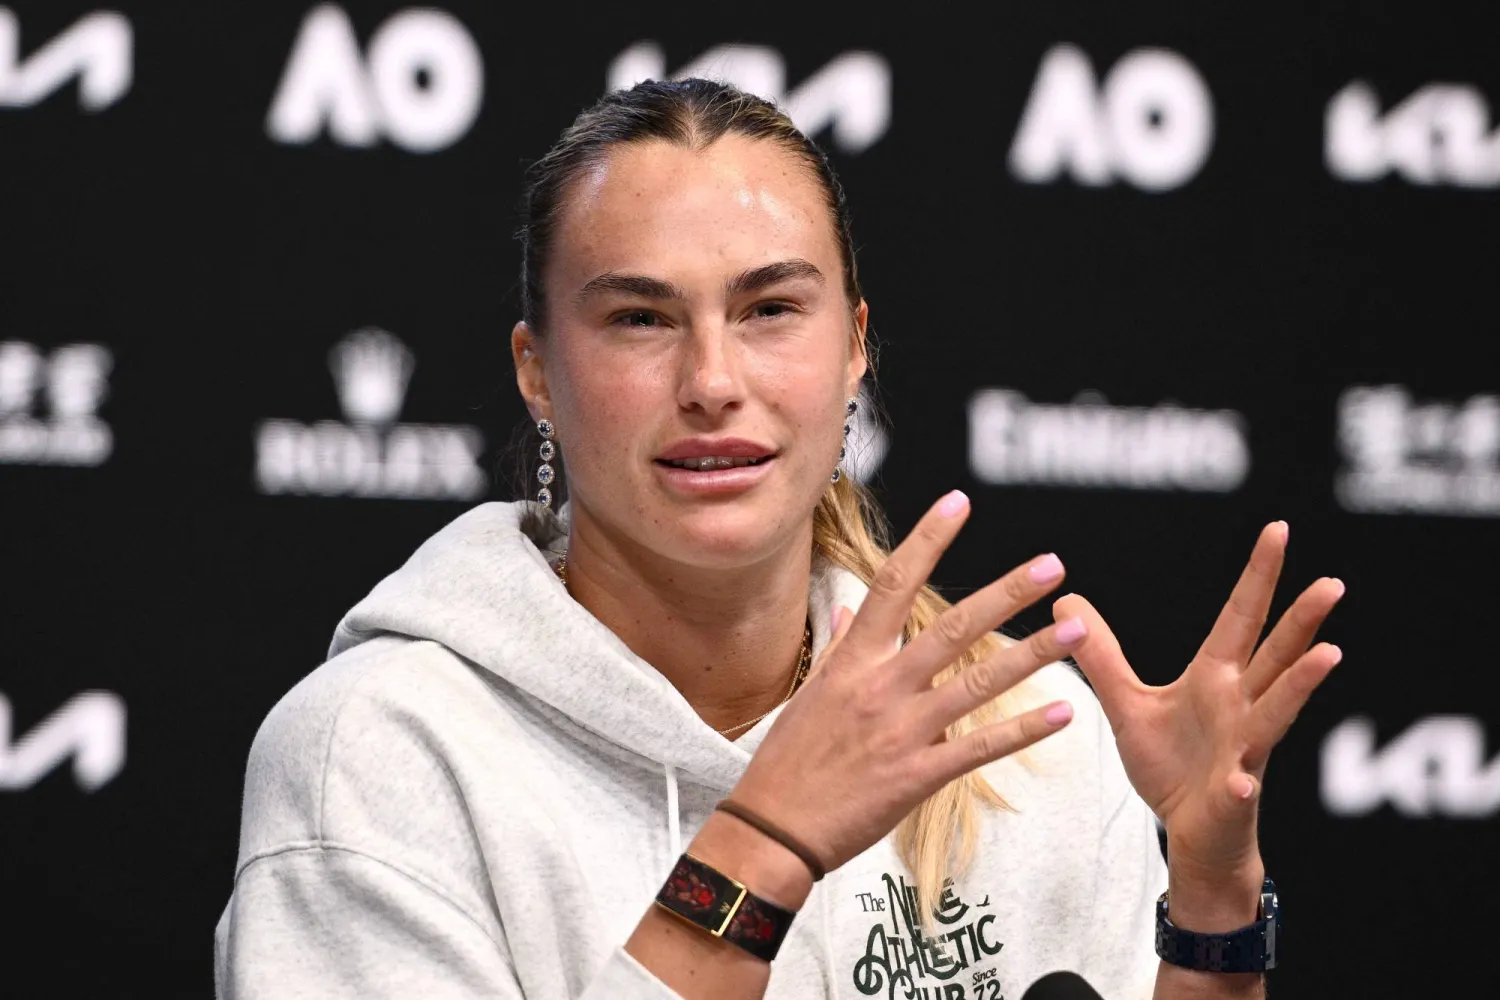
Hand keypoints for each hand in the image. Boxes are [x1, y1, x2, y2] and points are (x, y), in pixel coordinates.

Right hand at [732, 490, 1084, 874]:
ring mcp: (902, 730)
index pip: (893, 583)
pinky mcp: (918, 775)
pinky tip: (1062, 713)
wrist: (774, 827)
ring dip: (1032, 655)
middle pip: (953, 627)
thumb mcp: (809, 694)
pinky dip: (1024, 730)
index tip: (958, 503)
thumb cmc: (787, 761)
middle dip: (1007, 593)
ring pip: (978, 683)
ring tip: (1075, 629)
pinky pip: (981, 747)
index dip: (927, 539)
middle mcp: (881, 686)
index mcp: (853, 661)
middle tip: (1053, 566)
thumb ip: (839, 649)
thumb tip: (847, 611)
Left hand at [1054, 522, 1343, 880]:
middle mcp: (1240, 707)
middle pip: (1275, 654)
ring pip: (1276, 713)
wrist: (1191, 835)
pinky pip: (1239, 788)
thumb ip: (1101, 655)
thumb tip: (1066, 601)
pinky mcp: (1233, 796)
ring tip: (1329, 655)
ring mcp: (1243, 751)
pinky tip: (1245, 781)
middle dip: (1302, 619)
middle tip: (1331, 582)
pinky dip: (1242, 785)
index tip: (1278, 529)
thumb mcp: (1127, 704)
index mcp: (1216, 679)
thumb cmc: (1171, 767)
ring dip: (1302, 685)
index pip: (1241, 618)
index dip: (1258, 576)